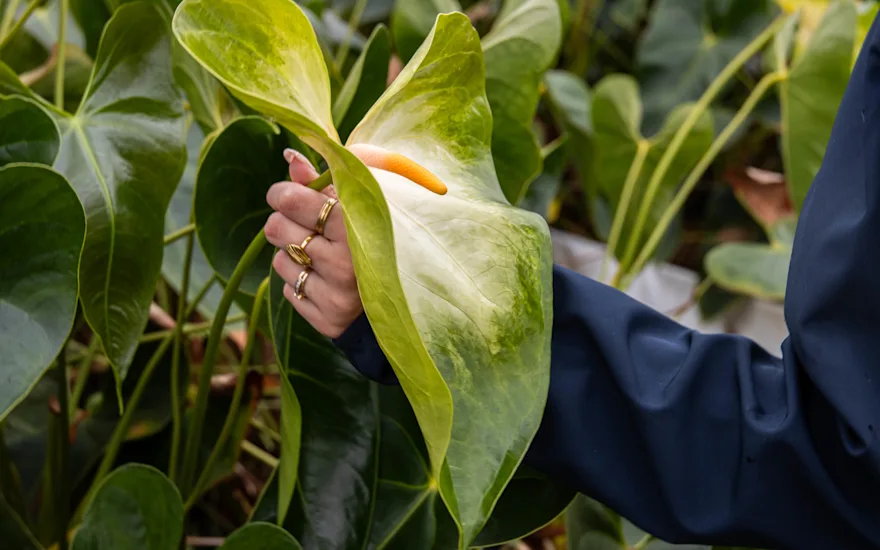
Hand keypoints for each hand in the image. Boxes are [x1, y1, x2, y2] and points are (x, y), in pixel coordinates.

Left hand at [264, 148, 362, 338]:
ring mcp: (336, 295)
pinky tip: (322, 279)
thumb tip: (291, 159)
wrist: (403, 296)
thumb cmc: (375, 237)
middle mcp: (346, 263)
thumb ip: (324, 181)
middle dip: (283, 223)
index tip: (285, 194)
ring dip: (291, 255)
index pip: (294, 200)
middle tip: (302, 225)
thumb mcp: (358, 204)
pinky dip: (299, 282)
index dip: (282, 193)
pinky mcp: (327, 319)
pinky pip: (288, 290)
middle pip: (276, 228)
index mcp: (357, 226)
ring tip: (318, 255)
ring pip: (279, 261)